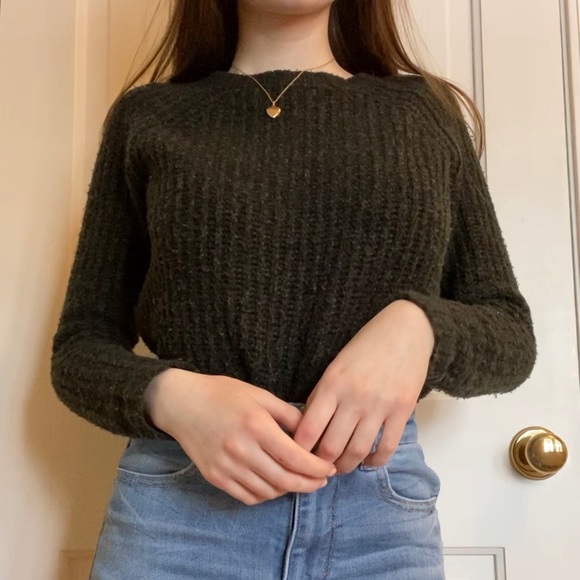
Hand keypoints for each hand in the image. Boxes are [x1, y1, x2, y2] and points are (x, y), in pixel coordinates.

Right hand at [144, 369, 336, 504]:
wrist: (181, 403)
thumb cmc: (222, 393)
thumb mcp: (259, 395)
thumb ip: (287, 415)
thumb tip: (310, 433)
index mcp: (256, 426)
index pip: (295, 458)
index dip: (316, 468)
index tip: (329, 469)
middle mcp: (241, 449)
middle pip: (284, 480)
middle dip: (308, 484)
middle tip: (321, 482)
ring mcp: (226, 467)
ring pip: (267, 492)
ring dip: (288, 491)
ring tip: (299, 482)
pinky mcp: (215, 477)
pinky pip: (247, 496)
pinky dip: (265, 495)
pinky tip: (274, 485)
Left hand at [292, 300, 434, 473]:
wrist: (405, 330)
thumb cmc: (365, 346)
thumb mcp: (336, 365)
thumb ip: (322, 394)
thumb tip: (309, 428)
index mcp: (332, 383)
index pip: (309, 428)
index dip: (299, 450)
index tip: (297, 457)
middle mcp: (354, 397)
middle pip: (331, 446)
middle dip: (321, 464)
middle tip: (318, 468)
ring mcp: (380, 405)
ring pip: (357, 451)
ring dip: (346, 466)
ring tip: (340, 467)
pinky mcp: (402, 411)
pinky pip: (386, 447)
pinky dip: (375, 461)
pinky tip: (368, 461)